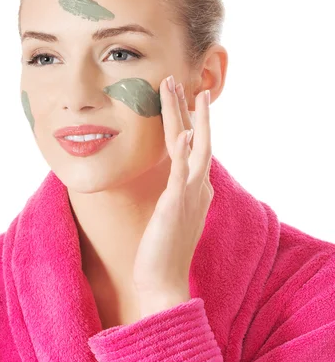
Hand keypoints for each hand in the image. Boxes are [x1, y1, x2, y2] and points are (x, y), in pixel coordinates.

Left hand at [132, 75, 212, 317]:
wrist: (163, 281)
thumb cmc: (162, 250)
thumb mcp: (170, 214)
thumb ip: (174, 193)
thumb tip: (170, 181)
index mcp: (197, 188)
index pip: (192, 146)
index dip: (187, 120)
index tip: (179, 98)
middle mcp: (200, 187)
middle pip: (196, 137)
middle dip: (187, 108)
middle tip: (176, 80)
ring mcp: (192, 194)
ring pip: (193, 145)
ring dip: (185, 116)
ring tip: (178, 88)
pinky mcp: (177, 204)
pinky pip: (182, 172)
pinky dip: (183, 151)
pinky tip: (182, 132)